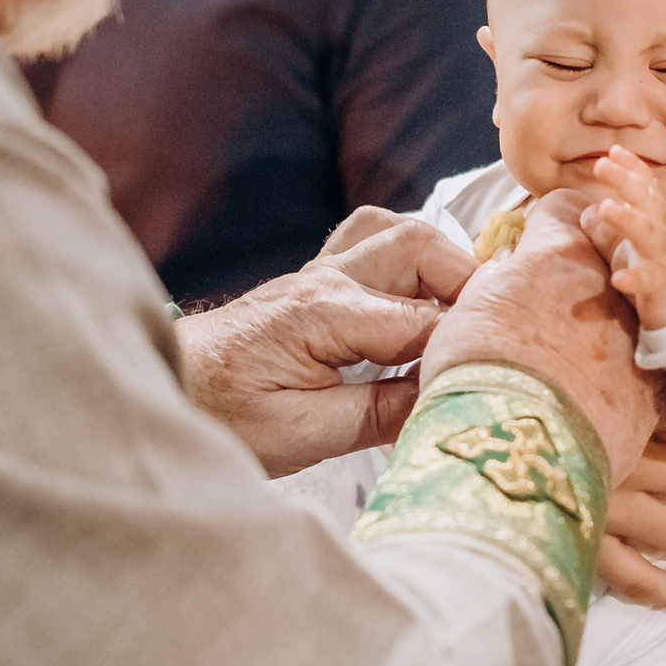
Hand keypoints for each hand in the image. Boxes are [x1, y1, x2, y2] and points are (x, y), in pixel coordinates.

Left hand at [178, 215, 474, 476]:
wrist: (165, 388)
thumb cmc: (224, 415)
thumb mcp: (304, 435)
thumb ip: (380, 415)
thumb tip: (450, 402)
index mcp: (325, 314)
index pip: (424, 320)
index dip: (467, 345)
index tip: (501, 372)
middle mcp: (326, 279)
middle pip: (420, 246)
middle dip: (465, 284)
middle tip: (484, 337)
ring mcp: (319, 272)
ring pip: (397, 230)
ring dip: (438, 263)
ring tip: (455, 318)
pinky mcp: (314, 280)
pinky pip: (373, 241)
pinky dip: (409, 260)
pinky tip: (417, 301)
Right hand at [422, 190, 657, 480]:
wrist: (514, 450)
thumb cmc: (473, 373)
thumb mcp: (466, 311)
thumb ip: (495, 280)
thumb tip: (508, 269)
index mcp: (558, 254)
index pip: (564, 206)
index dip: (548, 222)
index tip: (534, 244)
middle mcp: (607, 285)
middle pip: (604, 258)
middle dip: (582, 273)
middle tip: (551, 303)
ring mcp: (633, 339)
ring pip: (622, 318)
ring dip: (600, 329)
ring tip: (566, 362)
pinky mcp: (648, 394)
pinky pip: (634, 373)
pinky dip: (614, 380)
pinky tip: (587, 403)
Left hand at [580, 146, 665, 328]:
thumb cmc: (652, 261)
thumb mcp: (631, 235)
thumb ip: (609, 220)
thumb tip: (586, 210)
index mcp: (653, 214)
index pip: (644, 184)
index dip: (631, 166)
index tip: (613, 150)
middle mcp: (661, 228)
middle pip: (646, 200)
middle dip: (625, 180)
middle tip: (601, 165)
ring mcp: (662, 255)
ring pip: (648, 233)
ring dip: (627, 218)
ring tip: (605, 207)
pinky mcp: (660, 284)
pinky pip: (647, 279)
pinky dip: (633, 278)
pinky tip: (618, 279)